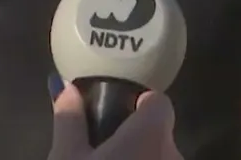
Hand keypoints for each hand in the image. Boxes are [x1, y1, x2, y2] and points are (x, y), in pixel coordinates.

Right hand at [47, 84, 181, 159]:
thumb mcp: (66, 157)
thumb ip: (70, 120)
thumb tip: (66, 88)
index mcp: (151, 134)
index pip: (159, 102)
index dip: (140, 103)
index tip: (117, 113)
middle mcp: (174, 153)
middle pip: (159, 132)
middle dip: (136, 136)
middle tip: (105, 147)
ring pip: (160, 156)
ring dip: (141, 156)